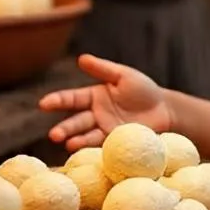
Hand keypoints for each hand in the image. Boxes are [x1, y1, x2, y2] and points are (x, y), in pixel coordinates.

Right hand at [39, 54, 171, 150]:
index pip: (71, 99)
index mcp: (93, 96)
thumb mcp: (124, 76)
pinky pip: (102, 146)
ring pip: (86, 136)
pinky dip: (93, 149)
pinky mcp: (116, 142)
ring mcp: (105, 130)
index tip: (43, 104)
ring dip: (76, 141)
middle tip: (54, 135)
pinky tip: (86, 151)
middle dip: (64, 128)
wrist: (166, 110)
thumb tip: (81, 58)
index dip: (57, 101)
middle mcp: (95, 115)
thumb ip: (103, 69)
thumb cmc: (144, 89)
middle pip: (75, 122)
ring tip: (68, 144)